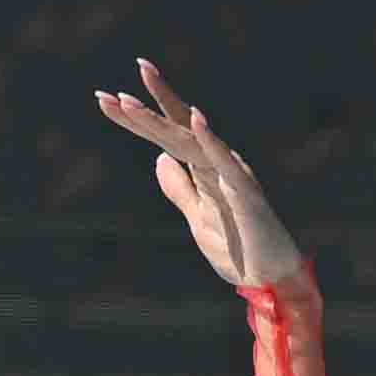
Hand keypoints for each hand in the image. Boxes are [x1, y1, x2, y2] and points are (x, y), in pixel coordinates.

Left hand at [95, 56, 303, 289]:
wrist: (271, 280)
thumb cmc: (238, 247)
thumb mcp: (196, 216)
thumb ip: (179, 188)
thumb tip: (160, 160)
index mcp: (204, 169)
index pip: (165, 138)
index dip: (137, 119)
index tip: (104, 100)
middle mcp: (217, 165)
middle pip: (174, 132)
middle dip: (141, 113)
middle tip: (107, 95)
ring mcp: (232, 177)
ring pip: (191, 143)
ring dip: (161, 122)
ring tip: (131, 103)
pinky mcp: (247, 194)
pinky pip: (227, 164)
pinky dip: (211, 142)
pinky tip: (196, 119)